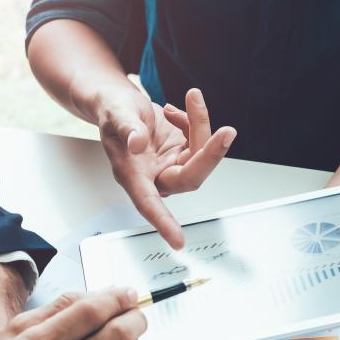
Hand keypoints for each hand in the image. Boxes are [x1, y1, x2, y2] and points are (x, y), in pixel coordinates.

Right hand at [93, 84, 236, 248]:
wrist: (119, 101)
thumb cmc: (113, 112)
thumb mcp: (115, 112)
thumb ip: (127, 128)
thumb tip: (137, 143)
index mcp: (133, 175)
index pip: (149, 204)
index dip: (163, 223)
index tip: (178, 241)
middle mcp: (155, 175)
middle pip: (191, 176)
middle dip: (210, 154)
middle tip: (227, 132)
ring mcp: (172, 165)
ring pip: (201, 154)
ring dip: (201, 125)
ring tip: (191, 98)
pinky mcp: (184, 153)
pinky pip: (201, 141)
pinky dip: (195, 121)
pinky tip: (175, 111)